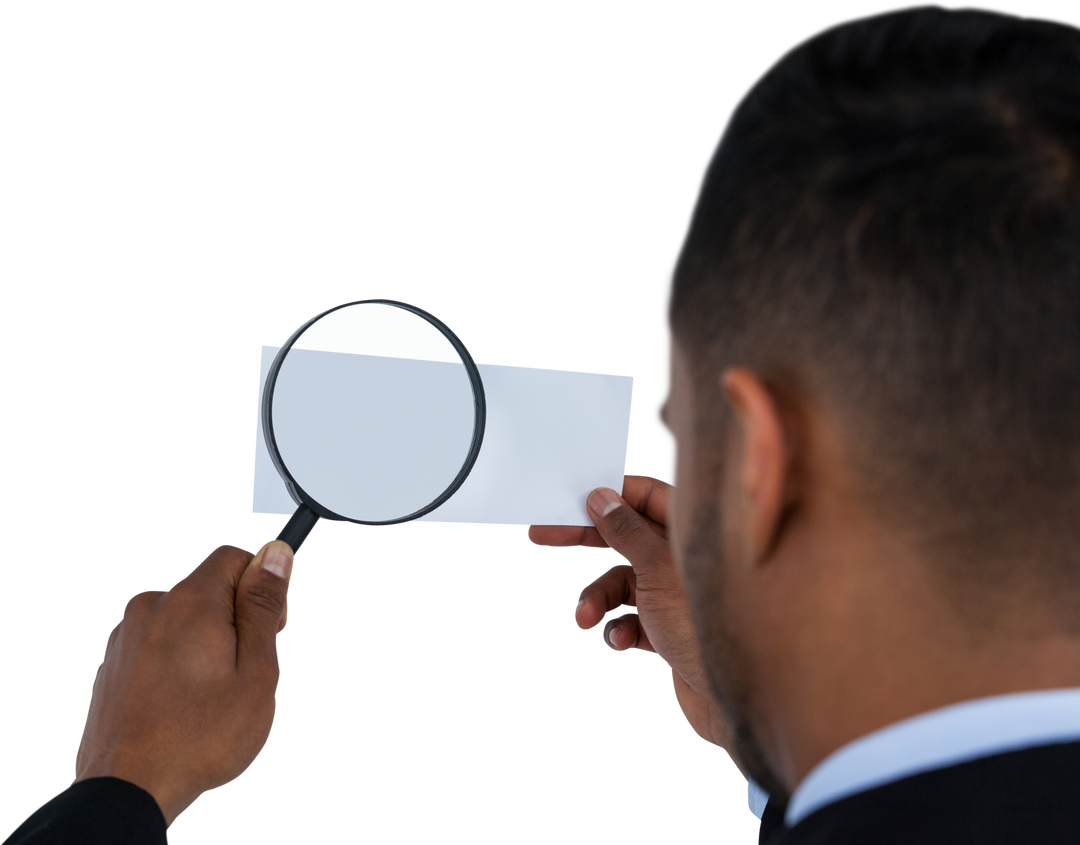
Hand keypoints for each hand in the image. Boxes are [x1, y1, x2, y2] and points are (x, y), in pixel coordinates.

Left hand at [71, 539, 295, 828]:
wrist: (126, 791)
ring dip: (206, 645)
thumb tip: (275, 554)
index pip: (235, 556)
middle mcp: (151, 606)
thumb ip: (264, 607)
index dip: (264, 586)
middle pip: (209, 589)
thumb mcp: (257, 671)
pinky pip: (158, 645)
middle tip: (246, 673)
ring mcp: (125, 635)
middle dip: (236, 620)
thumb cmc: (199, 737)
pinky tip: (184, 707)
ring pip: (184, 620)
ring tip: (213, 698)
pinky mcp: (112, 664)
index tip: (274, 626)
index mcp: (191, 600)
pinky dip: (177, 665)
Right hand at [527, 473, 746, 775]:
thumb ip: (626, 531)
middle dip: (584, 541)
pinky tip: (620, 642)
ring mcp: (676, 595)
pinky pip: (628, 620)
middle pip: (625, 537)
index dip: (607, 498)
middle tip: (541, 535)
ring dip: (597, 599)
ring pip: (620, 584)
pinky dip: (617, 629)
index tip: (570, 503)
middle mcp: (684, 558)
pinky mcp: (668, 631)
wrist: (735, 700)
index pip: (644, 496)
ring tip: (584, 618)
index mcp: (691, 531)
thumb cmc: (706, 626)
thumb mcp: (656, 569)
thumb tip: (602, 498)